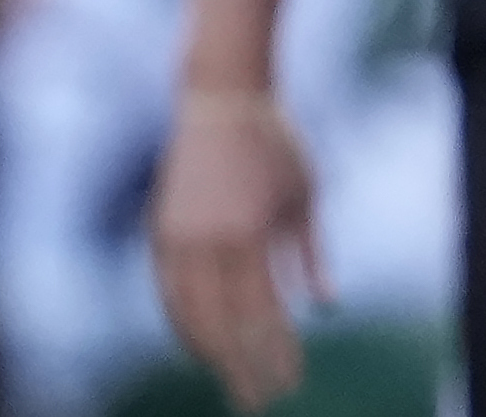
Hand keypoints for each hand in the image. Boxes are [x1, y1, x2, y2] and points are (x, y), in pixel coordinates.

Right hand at [151, 93, 328, 413]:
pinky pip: (167, 293)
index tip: (291, 382)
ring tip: (231, 378)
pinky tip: (198, 344)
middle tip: (260, 401)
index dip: (276, 353)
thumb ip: (311, 255)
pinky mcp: (160, 232)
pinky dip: (181, 324)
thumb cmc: (277, 145)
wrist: (222, 99)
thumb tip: (325, 307)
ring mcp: (178, 238)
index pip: (264, 313)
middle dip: (244, 367)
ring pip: (189, 315)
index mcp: (251, 233)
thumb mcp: (306, 196)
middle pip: (225, 324)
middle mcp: (210, 242)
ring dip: (211, 353)